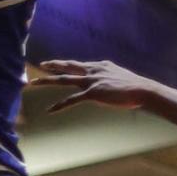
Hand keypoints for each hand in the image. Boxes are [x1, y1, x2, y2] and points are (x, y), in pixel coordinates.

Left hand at [33, 60, 160, 114]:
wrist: (143, 90)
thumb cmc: (136, 88)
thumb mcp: (122, 78)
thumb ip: (113, 79)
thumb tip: (113, 85)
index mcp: (101, 66)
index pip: (82, 65)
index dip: (72, 66)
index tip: (64, 65)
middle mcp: (93, 71)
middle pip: (69, 67)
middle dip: (54, 65)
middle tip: (42, 64)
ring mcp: (91, 81)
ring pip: (64, 79)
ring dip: (47, 81)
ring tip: (33, 82)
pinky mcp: (92, 92)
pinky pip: (71, 100)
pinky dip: (60, 105)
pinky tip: (50, 110)